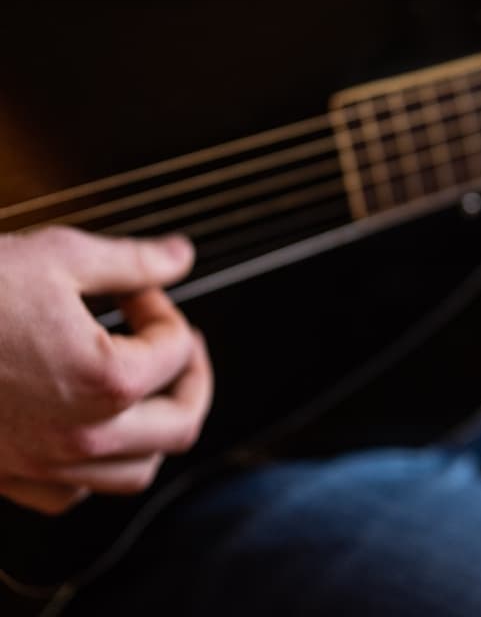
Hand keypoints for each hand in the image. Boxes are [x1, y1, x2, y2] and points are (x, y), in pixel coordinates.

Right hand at [0, 227, 212, 514]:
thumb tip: (180, 255)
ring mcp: (41, 465)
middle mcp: (82, 437)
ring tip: (148, 389)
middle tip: (180, 345)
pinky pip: (72, 494)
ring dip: (155, 429)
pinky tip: (89, 429)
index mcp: (107, 383)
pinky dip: (97, 466)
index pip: (177, 350)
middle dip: (192, 379)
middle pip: (181, 425)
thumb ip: (132, 262)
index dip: (165, 307)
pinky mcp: (4, 478)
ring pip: (135, 473)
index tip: (138, 288)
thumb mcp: (56, 257)